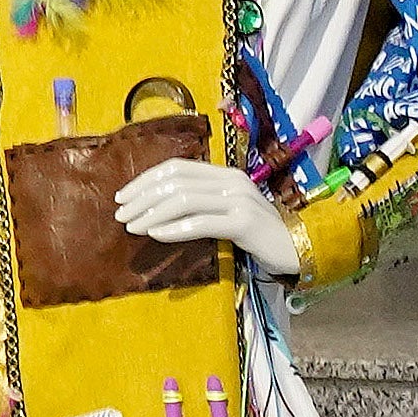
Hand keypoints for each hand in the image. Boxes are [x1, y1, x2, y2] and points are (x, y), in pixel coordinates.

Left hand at [114, 157, 306, 280]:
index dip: (145, 179)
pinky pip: (201, 223)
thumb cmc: (259, 235)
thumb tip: (158, 210)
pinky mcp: (244, 223)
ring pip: (184, 200)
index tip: (123, 196)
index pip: (177, 167)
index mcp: (225, 174)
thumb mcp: (228, 213)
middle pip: (176, 181)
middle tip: (120, 214)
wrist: (298, 249)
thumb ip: (202, 205)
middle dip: (142, 197)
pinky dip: (174, 229)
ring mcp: (239, 200)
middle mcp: (232, 181)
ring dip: (152, 213)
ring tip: (132, 227)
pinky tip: (156, 236)